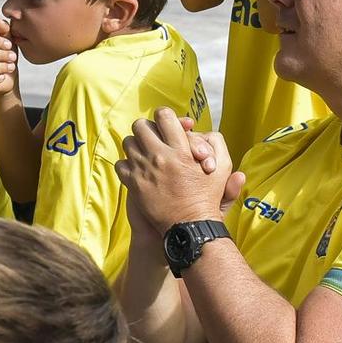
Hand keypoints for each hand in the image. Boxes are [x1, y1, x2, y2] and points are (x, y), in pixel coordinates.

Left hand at [116, 109, 242, 233]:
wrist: (189, 226)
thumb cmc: (207, 198)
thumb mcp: (222, 169)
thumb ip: (217, 145)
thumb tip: (203, 131)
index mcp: (181, 150)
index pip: (164, 116)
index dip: (164, 116)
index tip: (165, 123)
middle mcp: (160, 156)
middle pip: (140, 126)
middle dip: (147, 128)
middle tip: (153, 137)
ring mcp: (144, 170)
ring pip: (128, 143)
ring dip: (136, 146)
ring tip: (145, 154)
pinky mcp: (133, 184)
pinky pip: (120, 164)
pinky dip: (126, 165)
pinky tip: (137, 170)